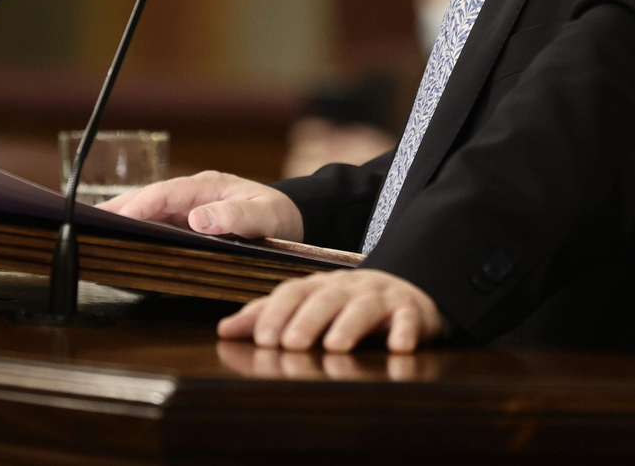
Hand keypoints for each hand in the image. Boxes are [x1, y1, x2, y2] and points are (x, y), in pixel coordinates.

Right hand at [98, 170, 302, 241]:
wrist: (292, 218)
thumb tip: (198, 220)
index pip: (165, 193)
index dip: (139, 205)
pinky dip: (136, 232)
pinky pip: (157, 226)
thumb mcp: (265, 217)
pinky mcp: (187, 223)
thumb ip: (236, 217)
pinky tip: (119, 245)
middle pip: (147, 200)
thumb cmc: (280, 216)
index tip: (117, 217)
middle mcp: (191, 195)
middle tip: (84, 224)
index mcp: (206, 186)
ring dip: (122, 222)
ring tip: (90, 235)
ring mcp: (187, 208)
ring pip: (148, 213)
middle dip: (118, 210)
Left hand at [217, 269, 445, 353]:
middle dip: (306, 320)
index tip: (261, 338)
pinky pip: (409, 318)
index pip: (293, 292)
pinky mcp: (411, 310)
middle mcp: (348, 286)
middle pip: (325, 298)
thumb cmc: (346, 305)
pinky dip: (405, 331)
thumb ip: (268, 316)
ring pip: (364, 306)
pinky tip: (398, 348)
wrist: (406, 290)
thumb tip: (224, 330)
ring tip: (335, 346)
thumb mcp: (308, 306)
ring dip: (348, 325)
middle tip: (290, 344)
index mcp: (319, 286)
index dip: (277, 312)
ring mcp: (380, 296)